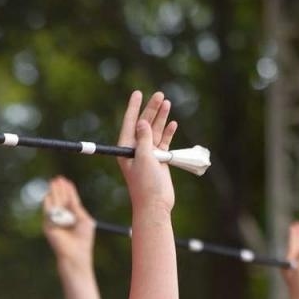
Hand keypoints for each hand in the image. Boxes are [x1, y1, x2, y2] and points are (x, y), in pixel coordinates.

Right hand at [41, 177, 96, 268]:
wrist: (75, 254)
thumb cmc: (83, 240)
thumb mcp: (84, 220)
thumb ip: (77, 208)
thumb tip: (70, 196)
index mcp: (74, 217)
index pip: (70, 200)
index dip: (68, 190)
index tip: (66, 181)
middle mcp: (64, 218)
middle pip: (61, 200)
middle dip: (59, 189)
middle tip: (58, 179)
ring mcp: (55, 222)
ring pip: (54, 204)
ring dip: (53, 193)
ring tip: (53, 182)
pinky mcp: (48, 226)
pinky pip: (48, 212)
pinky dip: (48, 203)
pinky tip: (48, 195)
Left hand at [117, 90, 176, 214]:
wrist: (156, 205)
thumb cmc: (146, 184)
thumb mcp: (144, 158)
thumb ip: (143, 139)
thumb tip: (142, 122)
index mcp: (126, 149)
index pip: (130, 123)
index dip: (133, 108)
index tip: (137, 93)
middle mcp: (136, 150)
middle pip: (144, 124)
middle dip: (151, 109)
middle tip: (160, 95)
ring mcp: (148, 154)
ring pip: (155, 131)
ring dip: (161, 118)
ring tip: (167, 103)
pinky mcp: (159, 160)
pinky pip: (163, 142)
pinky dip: (168, 133)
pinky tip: (172, 123)